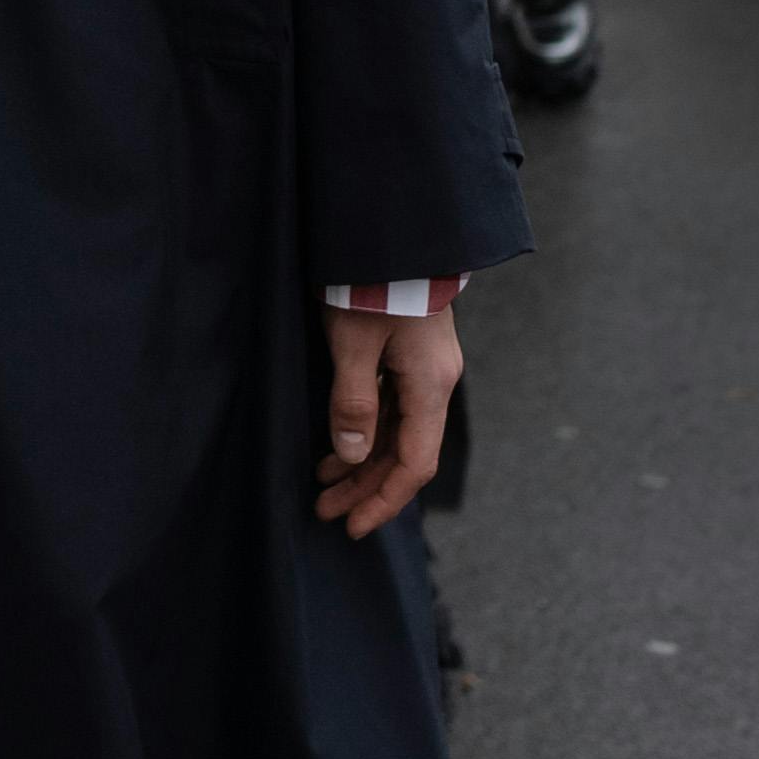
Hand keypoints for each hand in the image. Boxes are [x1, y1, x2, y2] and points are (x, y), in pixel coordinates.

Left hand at [314, 302, 460, 537]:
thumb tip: (352, 455)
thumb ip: (353, 402)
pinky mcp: (411, 355)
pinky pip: (393, 409)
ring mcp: (425, 369)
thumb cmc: (372, 283)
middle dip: (366, 487)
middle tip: (326, 512)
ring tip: (323, 484)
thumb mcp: (353, 343)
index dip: (384, 499)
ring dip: (362, 461)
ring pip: (397, 432)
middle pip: (405, 452)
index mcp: (430, 385)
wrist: (395, 233)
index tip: (353, 526)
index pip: (414, 463)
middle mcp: (435, 383)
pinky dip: (366, 432)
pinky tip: (338, 446)